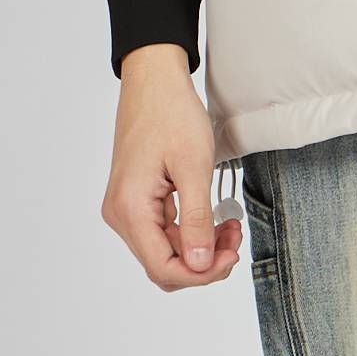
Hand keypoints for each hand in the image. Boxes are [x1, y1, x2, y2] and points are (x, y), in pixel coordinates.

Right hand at [104, 44, 243, 287]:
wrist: (154, 82)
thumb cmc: (172, 114)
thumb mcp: (193, 168)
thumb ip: (196, 220)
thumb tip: (200, 265)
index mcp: (131, 209)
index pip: (163, 268)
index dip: (201, 273)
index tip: (232, 255)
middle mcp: (121, 214)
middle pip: (163, 265)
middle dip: (204, 262)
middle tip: (236, 240)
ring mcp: (126, 208)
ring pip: (165, 251)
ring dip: (200, 247)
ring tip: (230, 225)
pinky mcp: (136, 200)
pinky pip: (163, 232)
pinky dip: (191, 232)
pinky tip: (215, 218)